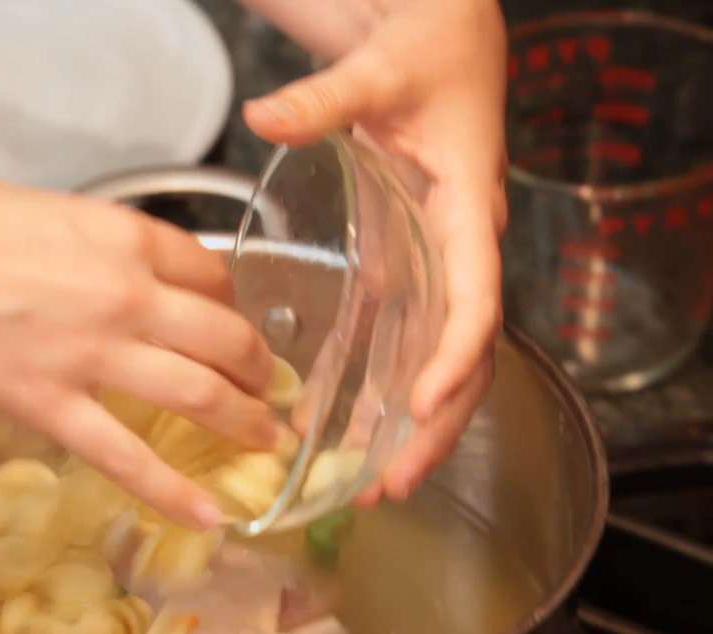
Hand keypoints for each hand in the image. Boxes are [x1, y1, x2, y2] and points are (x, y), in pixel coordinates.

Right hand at [0, 168, 277, 526]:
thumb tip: (117, 277)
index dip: (237, 305)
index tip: (239, 324)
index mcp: (121, 234)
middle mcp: (123, 291)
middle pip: (225, 335)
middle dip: (258, 369)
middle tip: (270, 390)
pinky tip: (210, 513)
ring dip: (244, 422)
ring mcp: (88, 351)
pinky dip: (175, 491)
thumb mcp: (39, 210)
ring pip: (198, 393)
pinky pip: (128, 456)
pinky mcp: (45, 404)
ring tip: (264, 443)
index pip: (213, 272)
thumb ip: (93, 248)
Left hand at [239, 0, 506, 501]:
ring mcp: (432, 263)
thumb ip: (326, 98)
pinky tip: (335, 426)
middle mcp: (457, 249)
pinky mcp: (404, 263)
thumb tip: (265, 113)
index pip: (474, 297)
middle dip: (434, 425)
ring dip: (405, 423)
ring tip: (367, 481)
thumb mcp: (379, 70)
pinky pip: (397, 337)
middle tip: (389, 483)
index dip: (454, 357)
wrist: (444, 41)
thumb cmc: (428, 53)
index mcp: (466, 209)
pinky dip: (374, 385)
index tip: (424, 405)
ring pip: (431, 359)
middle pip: (461, 356)